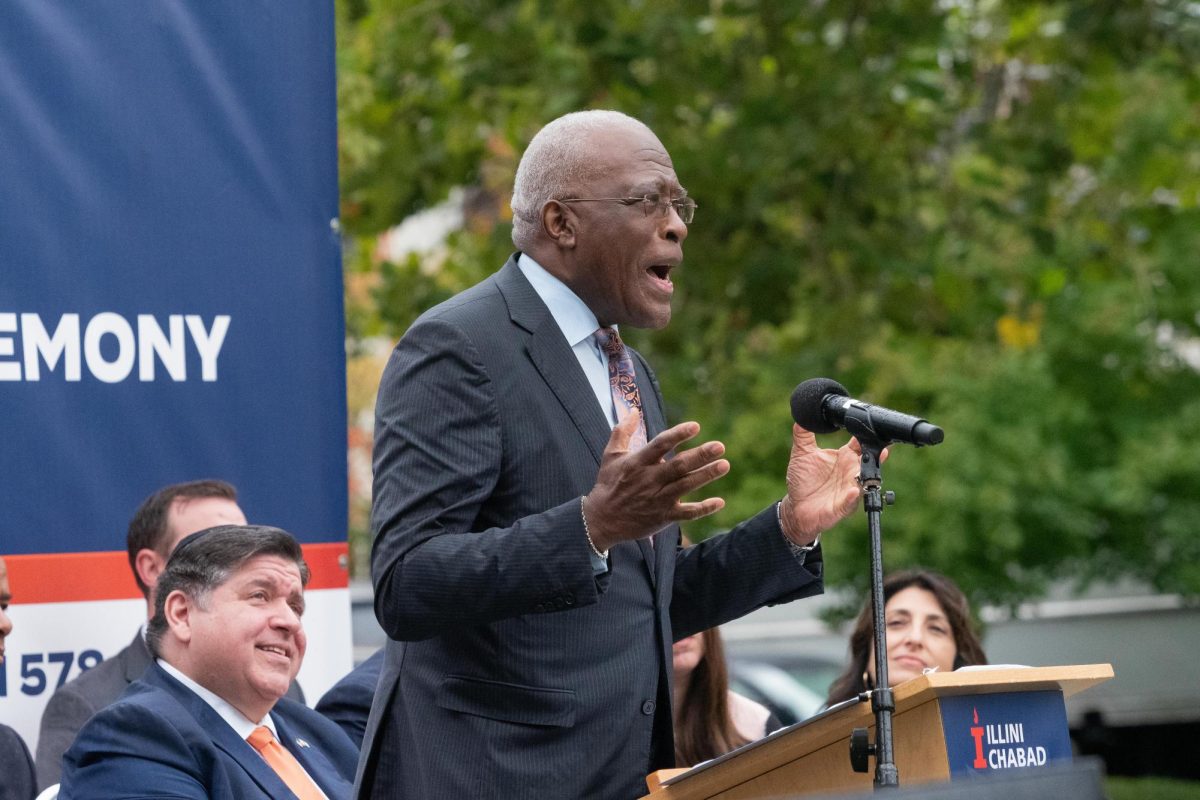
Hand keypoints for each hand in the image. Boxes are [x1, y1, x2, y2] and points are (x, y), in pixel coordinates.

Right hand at [583, 410, 728, 551]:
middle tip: (720, 446)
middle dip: (700, 456)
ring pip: (686, 486)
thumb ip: (622, 431)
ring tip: (724, 464)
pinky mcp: (664, 517)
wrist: (602, 520)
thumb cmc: (609, 483)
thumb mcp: (610, 455)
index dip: (678, 435)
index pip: (660, 445)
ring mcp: (658, 499)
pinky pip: (687, 513)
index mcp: (637, 463)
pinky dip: (704, 508)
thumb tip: (634, 410)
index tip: (695, 426)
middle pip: (678, 466)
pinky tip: (720, 502)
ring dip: (706, 476)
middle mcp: (649, 480)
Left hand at [780, 424, 886, 544]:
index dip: (867, 434)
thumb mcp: (802, 454)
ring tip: (865, 470)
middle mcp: (851, 471)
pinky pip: (851, 501)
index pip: (861, 442)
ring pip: (864, 480)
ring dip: (866, 476)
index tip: (872, 426)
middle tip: (882, 447)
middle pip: (868, 460)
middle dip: (876, 455)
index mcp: (844, 457)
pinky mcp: (843, 506)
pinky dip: (853, 497)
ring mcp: (849, 488)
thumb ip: (804, 435)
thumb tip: (802, 414)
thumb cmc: (803, 480)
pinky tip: (853, 492)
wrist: (797, 507)